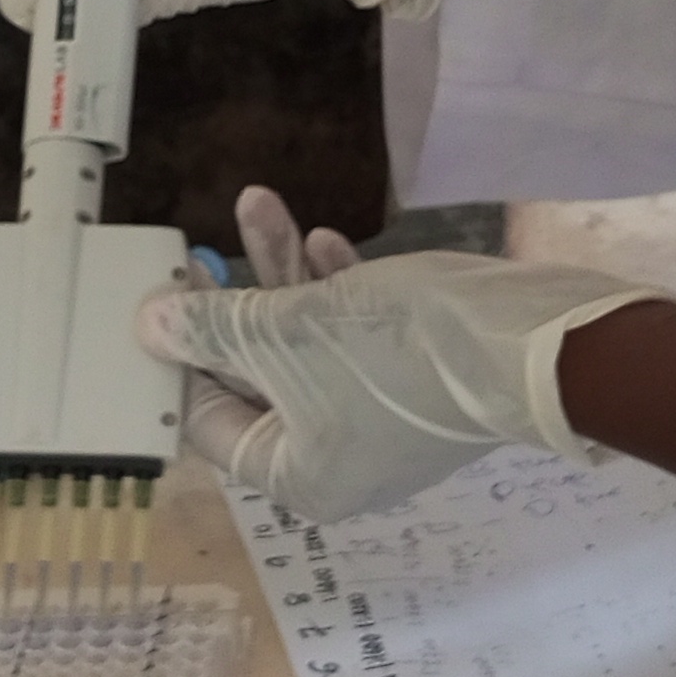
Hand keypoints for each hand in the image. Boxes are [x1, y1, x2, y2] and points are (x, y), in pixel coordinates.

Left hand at [143, 246, 656, 523]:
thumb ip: (213, 327)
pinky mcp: (414, 378)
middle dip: (231, 301)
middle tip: (198, 249)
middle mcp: (335, 460)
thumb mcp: (287, 332)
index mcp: (297, 476)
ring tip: (259, 199)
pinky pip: (354, 336)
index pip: (211, 424)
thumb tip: (150, 325)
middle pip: (256, 377)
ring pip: (305, 344)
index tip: (156, 301)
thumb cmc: (394, 351)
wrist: (525, 340)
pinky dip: (336, 290)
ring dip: (282, 272)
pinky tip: (331, 242)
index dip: (178, 360)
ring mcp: (378, 418)